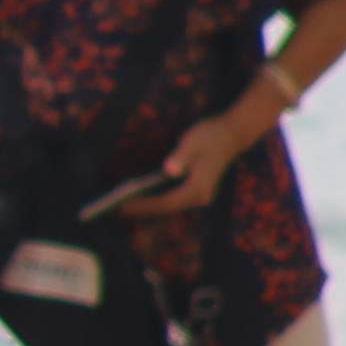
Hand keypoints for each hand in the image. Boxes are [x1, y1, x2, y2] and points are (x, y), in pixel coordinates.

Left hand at [93, 110, 261, 222]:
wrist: (231, 134)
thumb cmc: (210, 136)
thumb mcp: (193, 142)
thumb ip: (181, 156)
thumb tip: (169, 170)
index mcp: (199, 188)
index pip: (166, 202)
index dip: (143, 205)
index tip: (123, 205)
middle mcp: (200, 197)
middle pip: (166, 210)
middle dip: (140, 211)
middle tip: (114, 210)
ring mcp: (198, 196)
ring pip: (168, 208)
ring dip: (146, 210)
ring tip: (121, 208)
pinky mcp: (195, 192)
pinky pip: (171, 202)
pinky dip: (154, 203)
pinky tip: (137, 200)